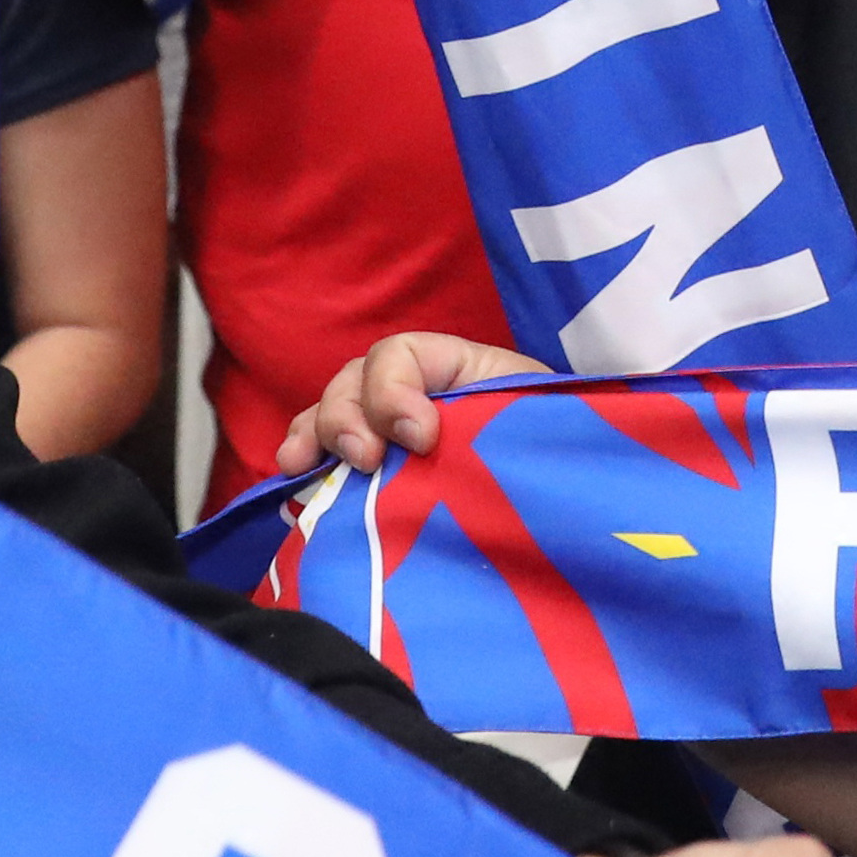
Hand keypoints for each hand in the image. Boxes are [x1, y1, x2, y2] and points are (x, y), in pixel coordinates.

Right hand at [283, 328, 540, 475]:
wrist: (566, 502)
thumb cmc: (556, 452)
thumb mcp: (541, 422)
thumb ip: (508, 418)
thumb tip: (465, 436)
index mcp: (458, 369)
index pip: (403, 354)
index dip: (397, 389)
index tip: (421, 438)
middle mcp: (413, 393)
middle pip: (355, 381)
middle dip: (348, 417)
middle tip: (365, 459)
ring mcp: (386, 433)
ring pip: (331, 414)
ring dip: (314, 436)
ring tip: (300, 465)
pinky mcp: (372, 475)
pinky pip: (321, 457)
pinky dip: (303, 464)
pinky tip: (290, 483)